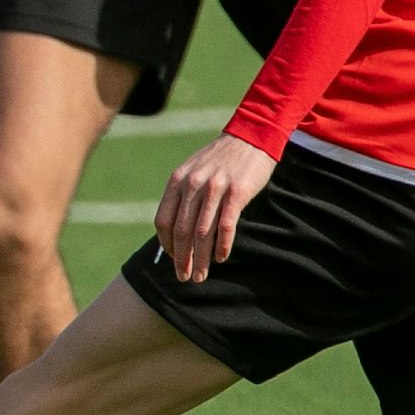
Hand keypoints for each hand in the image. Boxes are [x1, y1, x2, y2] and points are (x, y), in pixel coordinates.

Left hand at [153, 134, 275, 282]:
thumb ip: (183, 194)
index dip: (166, 245)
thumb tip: (175, 230)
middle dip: (181, 259)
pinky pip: (226, 226)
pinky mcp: (237, 192)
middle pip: (181, 231)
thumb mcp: (194, 171)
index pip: (163, 221)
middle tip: (184, 278)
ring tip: (200, 276)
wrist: (251, 137)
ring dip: (199, 259)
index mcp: (178, 180)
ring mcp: (215, 188)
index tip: (173, 259)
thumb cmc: (221, 159)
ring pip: (202, 233)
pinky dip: (222, 246)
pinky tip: (221, 258)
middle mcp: (193, 184)